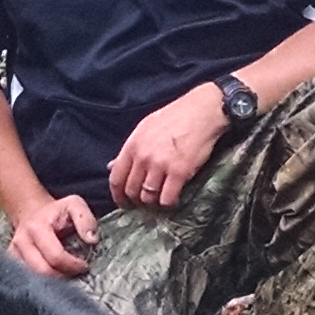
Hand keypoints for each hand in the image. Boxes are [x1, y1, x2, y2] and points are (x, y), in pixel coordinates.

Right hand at [8, 193, 101, 278]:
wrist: (32, 212)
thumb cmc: (56, 212)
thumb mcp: (75, 205)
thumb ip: (85, 220)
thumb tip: (92, 240)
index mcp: (37, 228)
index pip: (55, 256)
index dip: (72, 265)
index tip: (84, 266)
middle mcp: (21, 242)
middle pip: (42, 271)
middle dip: (63, 277)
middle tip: (76, 274)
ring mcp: (13, 253)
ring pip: (34, 278)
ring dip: (53, 282)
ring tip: (66, 275)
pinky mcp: (13, 262)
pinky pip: (27, 278)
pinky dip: (43, 282)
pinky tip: (54, 277)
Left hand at [107, 85, 231, 208]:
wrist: (202, 111)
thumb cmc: (175, 117)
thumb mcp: (145, 128)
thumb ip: (130, 150)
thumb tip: (112, 166)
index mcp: (132, 145)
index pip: (116, 178)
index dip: (118, 195)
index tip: (124, 203)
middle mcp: (143, 156)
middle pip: (131, 190)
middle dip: (137, 201)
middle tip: (145, 202)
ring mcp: (161, 165)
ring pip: (148, 197)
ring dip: (153, 202)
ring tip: (160, 198)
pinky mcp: (179, 172)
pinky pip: (167, 198)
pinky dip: (169, 202)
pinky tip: (173, 197)